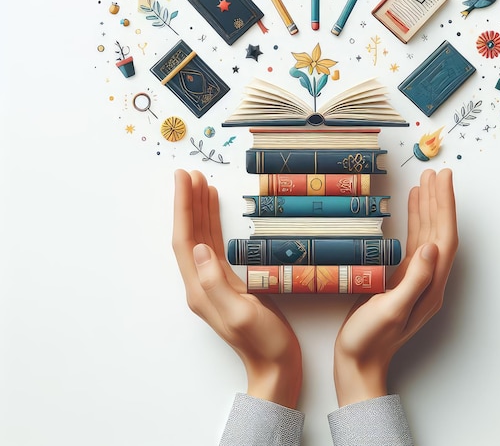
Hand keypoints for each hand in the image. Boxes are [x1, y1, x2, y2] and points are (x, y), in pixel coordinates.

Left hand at [172, 169, 301, 408]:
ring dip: (199, 210)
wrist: (275, 367)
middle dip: (188, 202)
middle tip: (190, 172)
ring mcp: (214, 282)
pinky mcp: (228, 282)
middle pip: (189, 234)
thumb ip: (216, 282)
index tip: (184, 178)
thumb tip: (200, 248)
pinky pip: (216, 245)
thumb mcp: (240, 313)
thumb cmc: (262, 344)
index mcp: (200, 289)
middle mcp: (202, 283)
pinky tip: (215, 211)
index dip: (183, 207)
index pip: (185, 239)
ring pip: (201, 237)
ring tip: (201, 183)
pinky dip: (213, 224)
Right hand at [333, 168, 457, 406]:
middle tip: (436, 172)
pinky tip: (411, 208)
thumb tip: (431, 246)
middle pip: (439, 231)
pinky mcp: (400, 278)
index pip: (444, 237)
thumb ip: (414, 279)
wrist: (358, 361)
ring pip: (427, 234)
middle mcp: (428, 279)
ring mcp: (415, 278)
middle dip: (439, 200)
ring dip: (428, 208)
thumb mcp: (392, 310)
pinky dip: (414, 222)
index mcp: (431, 286)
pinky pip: (412, 243)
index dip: (444, 206)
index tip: (443, 180)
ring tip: (425, 182)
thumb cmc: (371, 340)